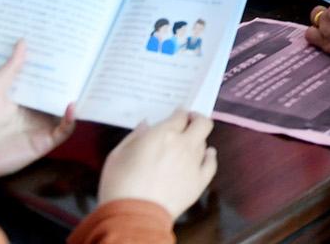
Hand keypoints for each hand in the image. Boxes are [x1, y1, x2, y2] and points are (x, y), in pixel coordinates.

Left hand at [0, 41, 74, 184]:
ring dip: (75, 98)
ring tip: (86, 81)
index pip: (41, 78)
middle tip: (82, 59)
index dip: (51, 64)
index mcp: (20, 96)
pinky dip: (71, 120)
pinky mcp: (44, 142)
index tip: (62, 46)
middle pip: (56, 93)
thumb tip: (23, 41)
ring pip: (63, 110)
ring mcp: (40, 126)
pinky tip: (72, 106)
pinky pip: (63, 131)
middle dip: (69, 79)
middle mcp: (33, 110)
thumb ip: (10, 69)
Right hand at [97, 109, 216, 218]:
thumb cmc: (120, 183)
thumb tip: (146, 125)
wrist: (133, 215)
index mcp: (164, 134)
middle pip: (202, 123)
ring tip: (189, 144)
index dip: (179, 114)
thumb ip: (135, 136)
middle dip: (196, 119)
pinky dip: (210, 157)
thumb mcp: (118, 154)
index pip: (180, 116)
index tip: (176, 115)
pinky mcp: (199, 182)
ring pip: (204, 143)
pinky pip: (211, 165)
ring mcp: (194, 163)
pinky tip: (208, 155)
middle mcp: (183, 144)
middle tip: (188, 123)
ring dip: (197, 140)